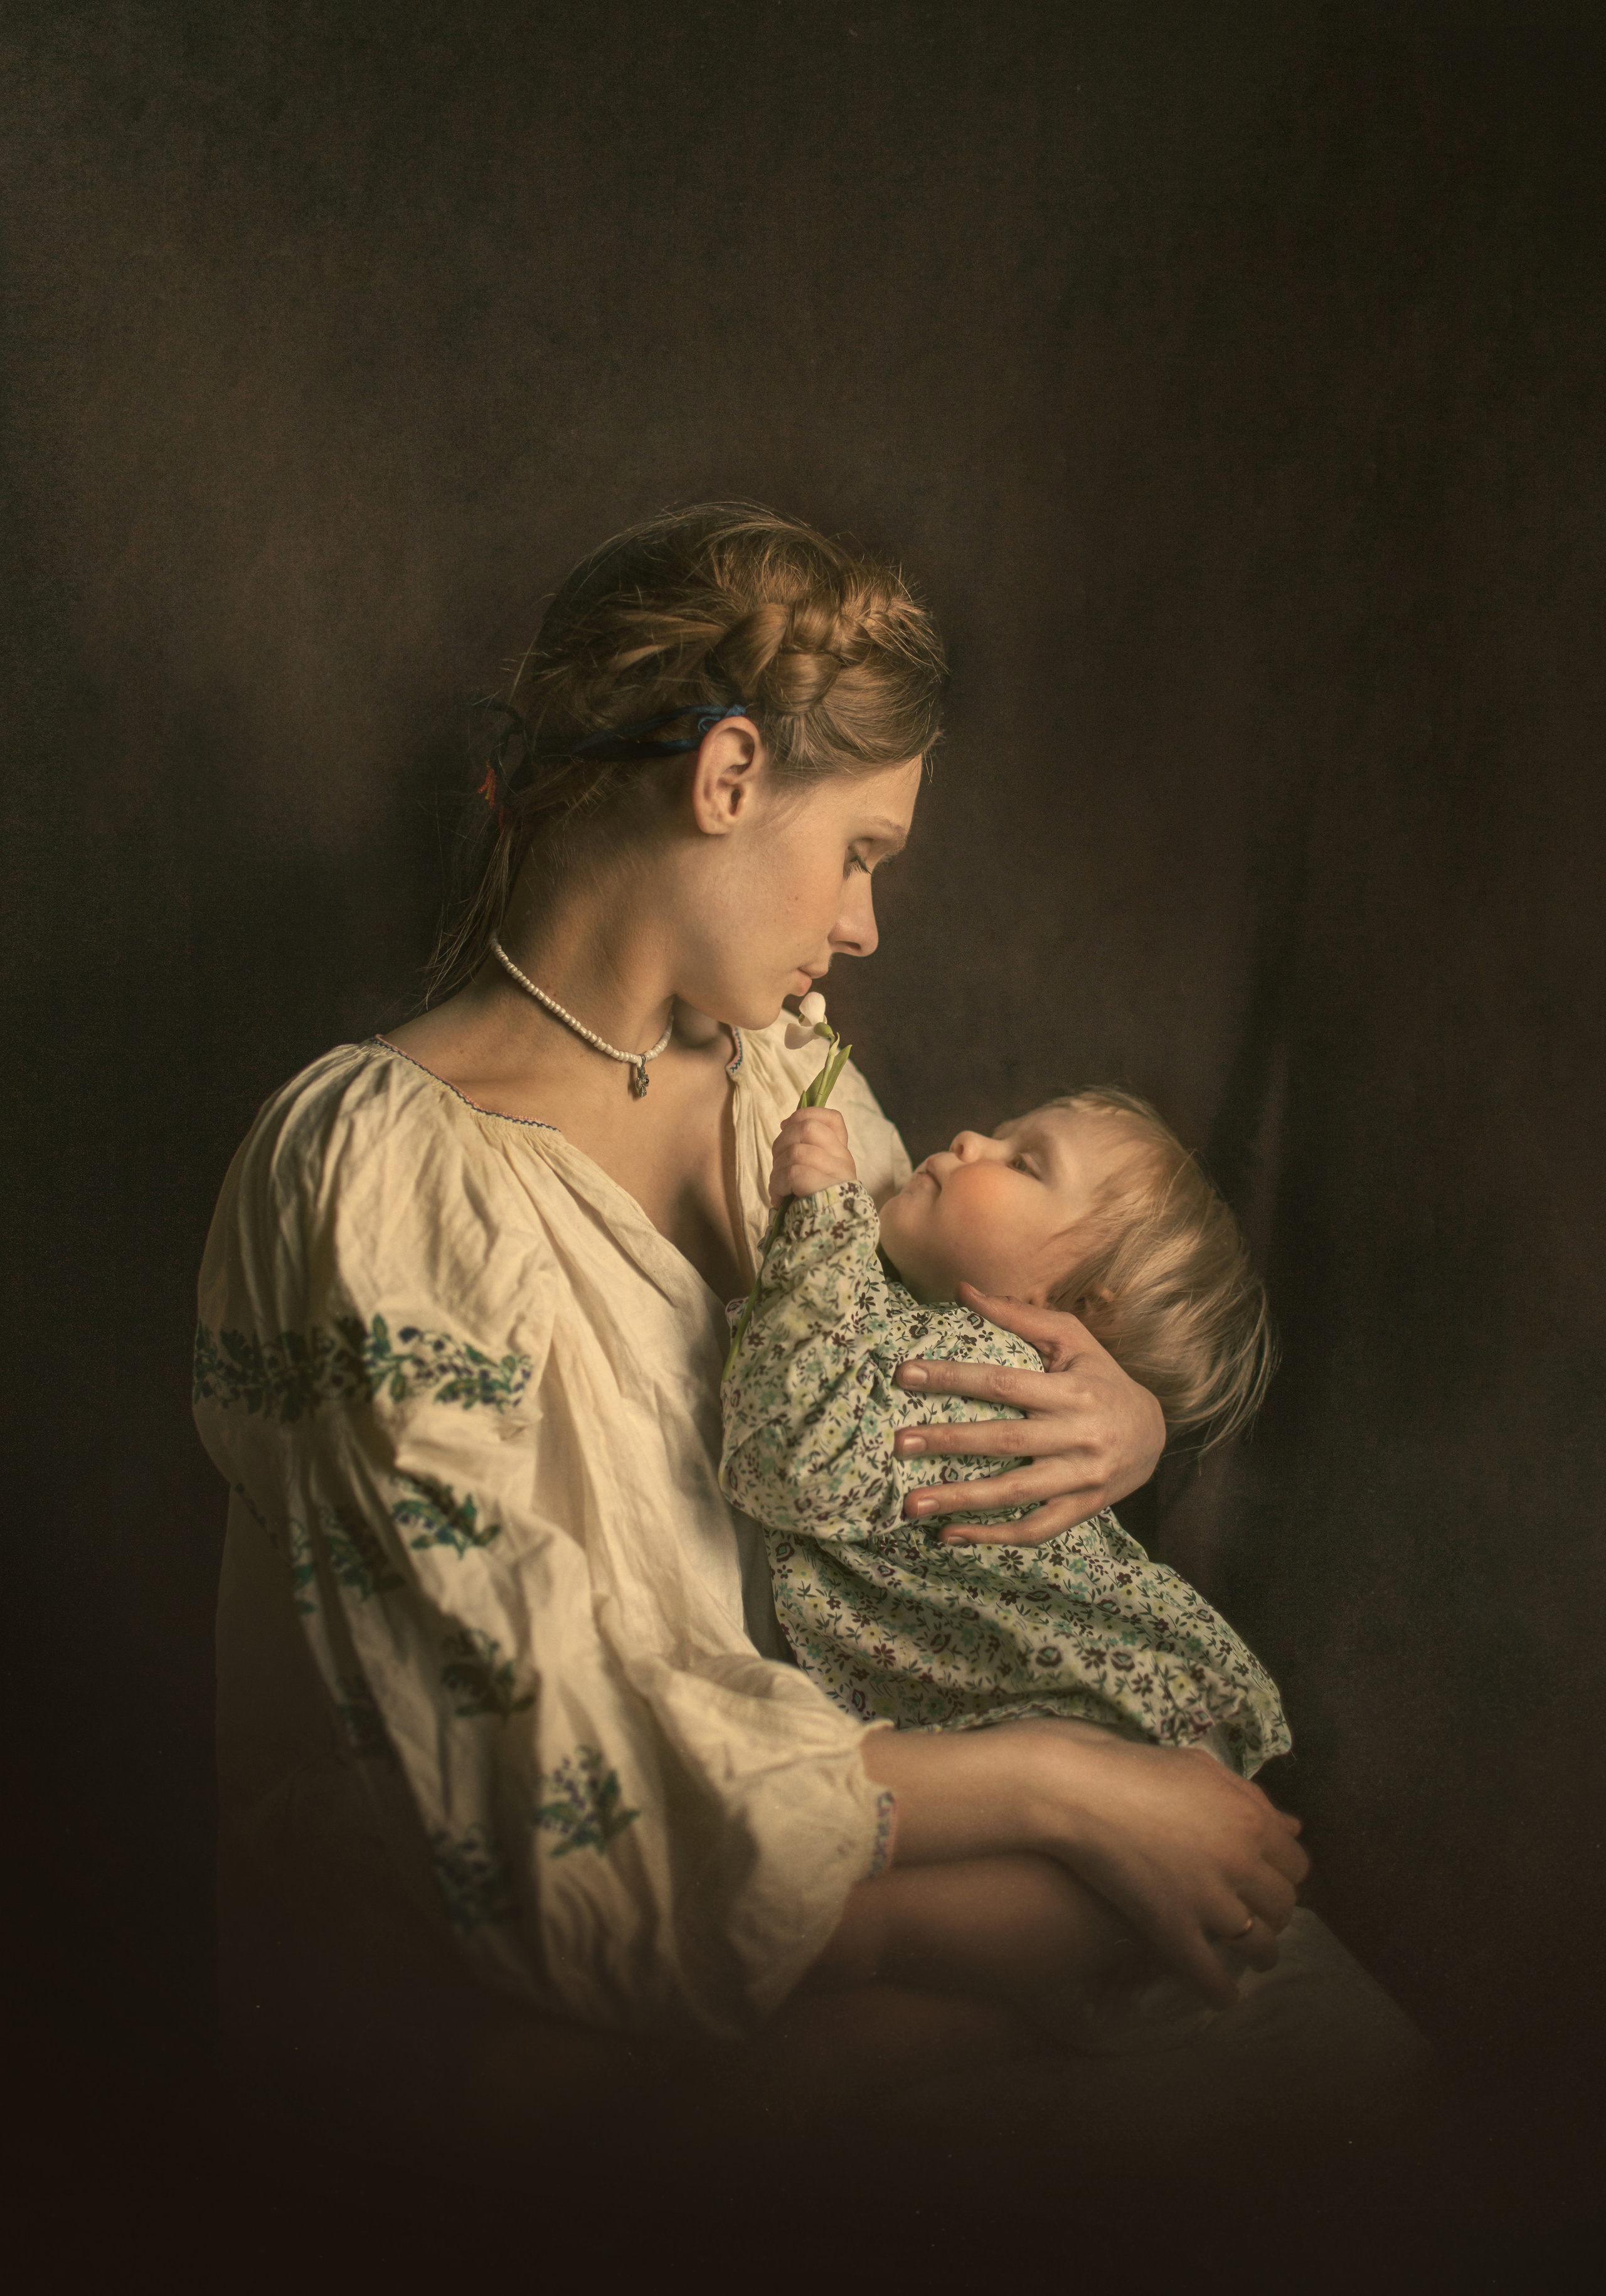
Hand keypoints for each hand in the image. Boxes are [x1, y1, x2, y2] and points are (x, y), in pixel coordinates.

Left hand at [768, 1108, 857, 1202]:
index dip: (806, 1114)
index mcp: (841, 1152)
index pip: (833, 1119)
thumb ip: (807, 1149)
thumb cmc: (816, 1202)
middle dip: (782, 1141)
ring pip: (796, 1151)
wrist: (829, 1235)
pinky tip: (780, 1197)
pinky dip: (778, 1185)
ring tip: (779, 1186)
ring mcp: (834, 1172)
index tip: (786, 1125)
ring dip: (778, 1169)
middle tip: (777, 1161)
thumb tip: (786, 1124)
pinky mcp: (822, 1186)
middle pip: (808, 1128)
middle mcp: (842, 1159)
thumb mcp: (816, 1172)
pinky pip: (792, 1173)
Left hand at [893, 1286, 1165, 1542]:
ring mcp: (1081, 1479)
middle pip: (1004, 1441)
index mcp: (1071, 1391)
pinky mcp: (1080, 1510)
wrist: (1154, 1435)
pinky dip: (992, 1537)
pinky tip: (950, 1535)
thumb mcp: (1071, 1340)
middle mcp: (1078, 1436)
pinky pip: (1034, 1529)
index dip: (953, 1378)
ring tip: (910, 1505)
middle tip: (899, 1443)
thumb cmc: (1101, 1379)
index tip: (905, 1375)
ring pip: (1014, 1493)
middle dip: (948, 1441)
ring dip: (960, 1500)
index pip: (1003, 1383)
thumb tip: (963, 1291)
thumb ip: (1018, 1316)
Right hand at [1018, 1721, 1307, 2006]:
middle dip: (1275, 1915)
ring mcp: (1208, 1898)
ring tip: (1252, 1960)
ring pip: (1258, 1943)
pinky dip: (1221, 1991)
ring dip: (1260, 1955)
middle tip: (1259, 1917)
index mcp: (1250, 1818)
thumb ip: (1250, 1797)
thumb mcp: (1199, 1768)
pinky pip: (1210, 1974)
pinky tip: (1223, 1997)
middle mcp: (1240, 1861)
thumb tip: (1293, 1826)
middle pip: (1283, 1904)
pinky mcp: (1173, 1927)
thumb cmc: (1133, 1769)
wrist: (1076, 1789)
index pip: (1295, 1863)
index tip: (1270, 1882)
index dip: (1284, 1875)